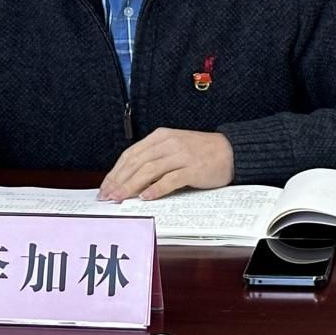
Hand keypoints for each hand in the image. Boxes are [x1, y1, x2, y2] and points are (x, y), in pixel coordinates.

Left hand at [97, 128, 233, 201]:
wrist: (229, 150)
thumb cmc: (200, 151)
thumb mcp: (173, 147)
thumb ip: (154, 158)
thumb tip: (130, 178)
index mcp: (161, 136)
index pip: (131, 154)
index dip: (116, 171)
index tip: (106, 186)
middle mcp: (168, 143)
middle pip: (137, 162)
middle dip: (119, 180)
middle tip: (108, 195)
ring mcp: (181, 155)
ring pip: (149, 171)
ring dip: (131, 186)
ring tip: (120, 198)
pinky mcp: (192, 168)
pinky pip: (170, 180)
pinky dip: (156, 189)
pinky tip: (146, 198)